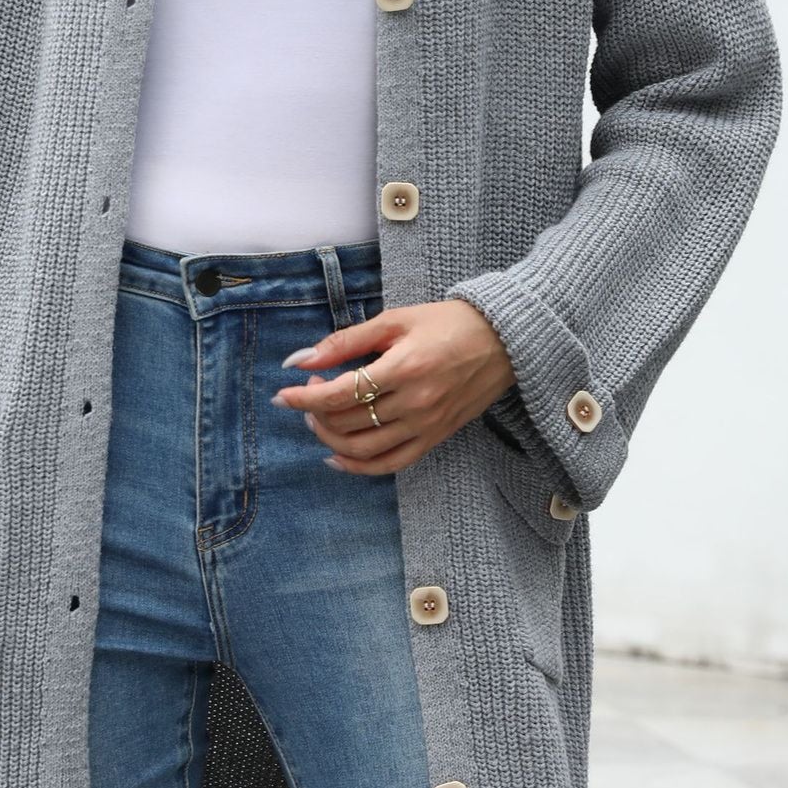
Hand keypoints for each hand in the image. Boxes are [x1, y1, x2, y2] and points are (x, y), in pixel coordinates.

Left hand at [271, 299, 515, 475]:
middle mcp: (415, 403)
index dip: (304, 397)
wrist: (505, 341)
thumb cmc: (448, 323)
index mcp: (403, 367)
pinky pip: (391, 464)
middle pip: (347, 423)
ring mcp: (426, 425)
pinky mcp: (435, 438)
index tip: (282, 394)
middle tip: (309, 393)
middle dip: (315, 412)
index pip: (339, 394)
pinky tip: (337, 456)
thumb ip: (345, 341)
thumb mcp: (395, 320)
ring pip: (363, 449)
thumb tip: (300, 360)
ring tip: (320, 419)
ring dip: (330, 439)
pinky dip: (359, 466)